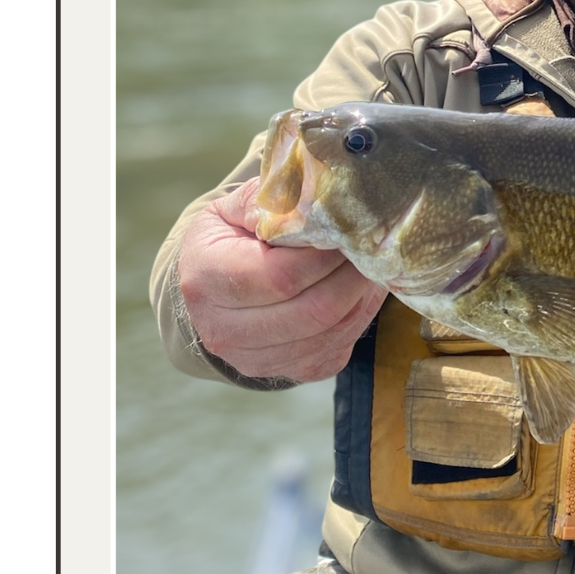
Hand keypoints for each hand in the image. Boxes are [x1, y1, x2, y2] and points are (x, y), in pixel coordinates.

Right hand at [175, 180, 387, 382]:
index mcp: (207, 282)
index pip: (282, 276)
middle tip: (368, 248)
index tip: (346, 231)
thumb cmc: (229, 241)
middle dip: (351, 276)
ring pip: (332, 332)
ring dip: (360, 297)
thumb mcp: (233, 210)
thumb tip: (312, 203)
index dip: (325, 255)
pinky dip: (358, 317)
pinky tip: (358, 291)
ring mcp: (257, 359)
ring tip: (367, 265)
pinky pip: (338, 347)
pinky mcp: (290, 372)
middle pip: (314, 310)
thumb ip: (268, 201)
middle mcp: (225, 330)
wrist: (216, 291)